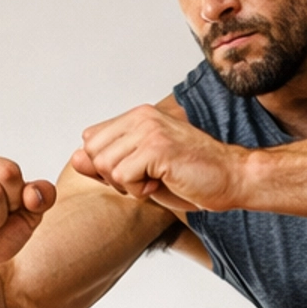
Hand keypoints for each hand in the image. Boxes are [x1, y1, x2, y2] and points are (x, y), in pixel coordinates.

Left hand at [71, 106, 247, 213]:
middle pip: (93, 152)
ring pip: (105, 165)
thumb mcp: (143, 172)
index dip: (106, 165)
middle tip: (145, 181)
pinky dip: (138, 191)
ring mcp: (148, 129)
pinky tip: (161, 184)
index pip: (91, 139)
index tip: (136, 174)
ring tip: (155, 182)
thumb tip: (74, 159)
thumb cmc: (192, 178)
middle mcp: (140, 116)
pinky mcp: (156, 147)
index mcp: (137, 116)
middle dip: (113, 177)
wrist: (232, 179)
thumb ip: (108, 164)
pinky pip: (123, 176)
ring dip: (128, 186)